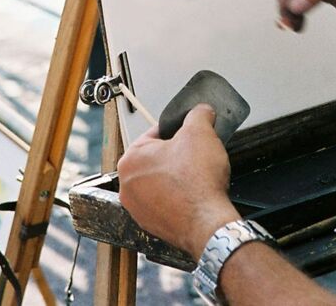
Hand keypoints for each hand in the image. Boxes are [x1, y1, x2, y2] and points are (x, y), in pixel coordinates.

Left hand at [117, 104, 238, 258]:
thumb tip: (201, 111)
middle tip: (195, 155)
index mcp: (130, 159)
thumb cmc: (197, 183)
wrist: (207, 223)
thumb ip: (198, 114)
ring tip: (196, 175)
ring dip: (177, 176)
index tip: (191, 135)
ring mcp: (138, 209)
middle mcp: (127, 186)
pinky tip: (194, 194)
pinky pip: (165, 202)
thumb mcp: (201, 131)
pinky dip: (178, 197)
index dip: (178, 131)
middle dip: (177, 155)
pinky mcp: (151, 225)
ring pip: (160, 181)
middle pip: (157, 158)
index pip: (155, 133)